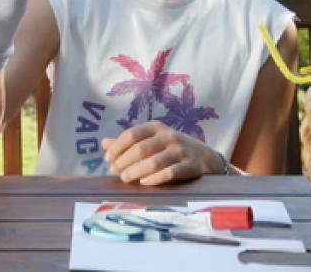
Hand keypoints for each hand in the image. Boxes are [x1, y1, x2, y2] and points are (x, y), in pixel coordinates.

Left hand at [101, 121, 225, 184]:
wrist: (206, 157)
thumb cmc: (172, 149)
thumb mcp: (152, 141)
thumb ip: (129, 143)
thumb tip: (104, 143)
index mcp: (156, 128)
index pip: (131, 134)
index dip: (117, 147)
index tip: (107, 159)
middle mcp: (169, 136)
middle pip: (140, 148)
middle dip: (124, 161)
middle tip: (115, 172)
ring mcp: (181, 151)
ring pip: (154, 162)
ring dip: (136, 171)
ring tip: (125, 179)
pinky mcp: (190, 166)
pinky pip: (170, 173)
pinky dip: (155, 178)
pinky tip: (144, 183)